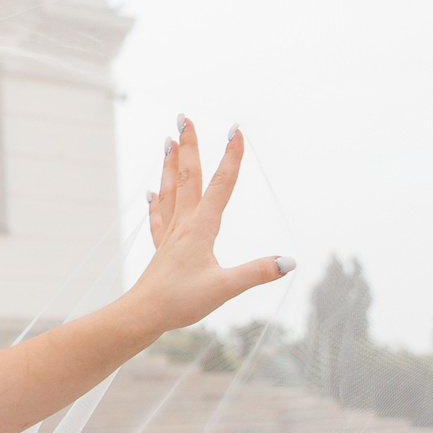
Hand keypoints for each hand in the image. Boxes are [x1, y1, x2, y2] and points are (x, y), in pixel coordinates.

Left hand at [123, 118, 291, 336]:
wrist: (143, 314)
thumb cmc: (180, 302)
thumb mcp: (225, 288)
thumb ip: (257, 272)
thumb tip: (289, 261)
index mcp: (201, 228)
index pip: (221, 185)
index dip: (231, 157)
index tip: (235, 129)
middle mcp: (184, 224)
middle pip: (188, 176)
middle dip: (189, 145)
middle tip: (183, 117)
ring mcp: (171, 235)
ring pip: (170, 190)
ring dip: (171, 164)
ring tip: (168, 140)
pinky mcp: (162, 249)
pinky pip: (160, 217)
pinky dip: (157, 201)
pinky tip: (152, 193)